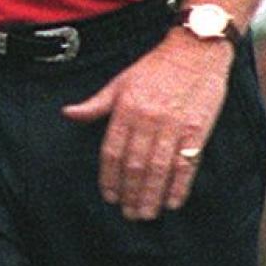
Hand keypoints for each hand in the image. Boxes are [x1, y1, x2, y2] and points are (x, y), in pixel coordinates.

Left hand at [62, 30, 233, 220]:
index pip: (112, 151)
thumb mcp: (120, 81)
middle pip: (135, 165)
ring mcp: (174, 126)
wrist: (194, 51)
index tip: (109, 196)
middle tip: (128, 214)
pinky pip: (187, 164)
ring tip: (146, 214)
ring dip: (151, 196)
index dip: (109, 177)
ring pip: (159, 169)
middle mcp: (148, 119)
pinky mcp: (197, 130)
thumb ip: (96, 104)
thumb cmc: (155, 67)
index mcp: (127, 108)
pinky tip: (172, 202)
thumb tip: (68, 114)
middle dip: (130, 193)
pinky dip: (179, 186)